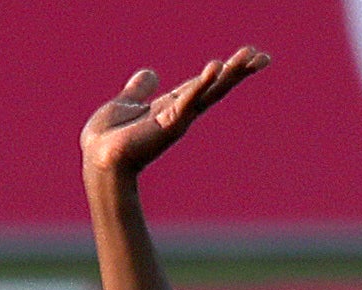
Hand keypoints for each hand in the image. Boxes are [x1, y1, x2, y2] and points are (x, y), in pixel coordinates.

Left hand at [80, 51, 270, 182]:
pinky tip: (214, 68)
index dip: (227, 70)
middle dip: (238, 72)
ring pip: (207, 92)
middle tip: (263, 57)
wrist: (98, 160)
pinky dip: (200, 85)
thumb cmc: (108, 139)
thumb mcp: (125, 104)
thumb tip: (149, 74)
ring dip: (229, 75)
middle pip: (215, 87)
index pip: (205, 84)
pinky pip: (186, 100)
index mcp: (172, 106)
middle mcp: (179, 113)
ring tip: (248, 58)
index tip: (251, 56)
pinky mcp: (166, 123)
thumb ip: (139, 90)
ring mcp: (176, 119)